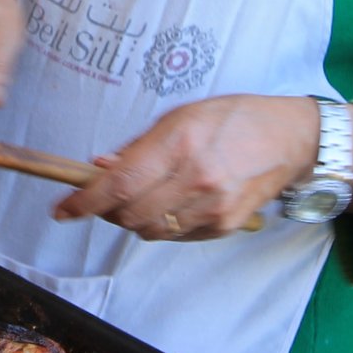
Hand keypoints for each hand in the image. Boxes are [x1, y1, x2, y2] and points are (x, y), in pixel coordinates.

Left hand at [53, 95, 348, 240]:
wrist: (290, 139)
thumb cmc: (232, 118)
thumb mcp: (179, 116)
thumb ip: (137, 146)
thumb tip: (98, 169)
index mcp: (178, 143)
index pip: (118, 185)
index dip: (83, 202)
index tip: (62, 210)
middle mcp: (195, 179)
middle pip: (128, 214)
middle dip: (107, 210)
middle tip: (106, 197)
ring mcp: (212, 207)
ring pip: (149, 231)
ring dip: (133, 219)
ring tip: (144, 196)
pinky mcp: (225, 225)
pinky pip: (176, 236)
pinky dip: (163, 225)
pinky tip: (173, 203)